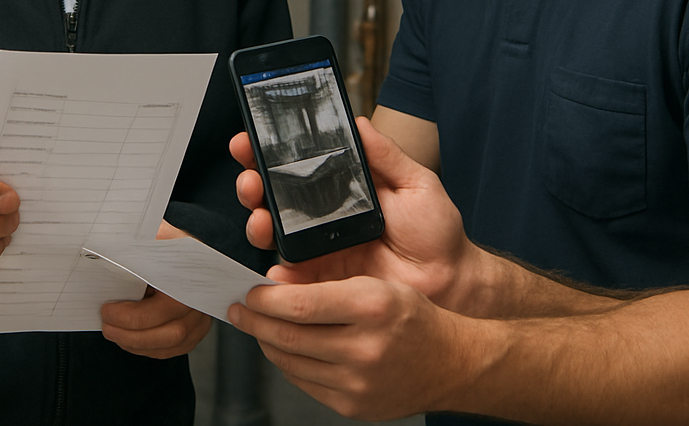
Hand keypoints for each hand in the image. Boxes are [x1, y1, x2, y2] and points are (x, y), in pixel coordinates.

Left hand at [100, 219, 211, 357]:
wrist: (183, 250)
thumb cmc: (166, 241)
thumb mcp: (154, 234)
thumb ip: (139, 242)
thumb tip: (113, 249)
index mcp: (193, 271)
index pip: (167, 305)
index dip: (134, 315)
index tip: (108, 309)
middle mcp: (203, 297)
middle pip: (171, 331)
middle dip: (132, 334)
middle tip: (106, 325)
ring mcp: (202, 316)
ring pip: (171, 344)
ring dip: (137, 343)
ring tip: (114, 331)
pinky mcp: (197, 330)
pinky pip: (172, 349)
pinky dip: (148, 348)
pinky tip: (130, 339)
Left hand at [229, 275, 468, 420]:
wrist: (449, 364)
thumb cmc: (412, 316)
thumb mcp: (378, 284)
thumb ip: (330, 285)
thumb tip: (277, 287)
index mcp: (371, 306)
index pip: (301, 305)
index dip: (266, 299)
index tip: (249, 291)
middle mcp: (364, 347)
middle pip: (289, 336)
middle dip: (255, 321)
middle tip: (238, 309)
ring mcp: (358, 383)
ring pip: (291, 362)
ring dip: (267, 342)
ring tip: (257, 326)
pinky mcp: (353, 406)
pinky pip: (305, 383)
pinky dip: (288, 364)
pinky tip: (285, 348)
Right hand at [231, 118, 476, 308]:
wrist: (451, 281)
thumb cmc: (437, 231)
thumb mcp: (415, 182)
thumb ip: (386, 154)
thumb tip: (359, 121)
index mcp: (342, 187)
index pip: (297, 164)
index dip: (268, 152)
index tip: (250, 139)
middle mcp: (323, 216)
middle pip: (273, 196)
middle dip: (252, 183)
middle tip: (250, 178)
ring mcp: (319, 249)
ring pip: (273, 234)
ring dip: (257, 222)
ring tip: (260, 218)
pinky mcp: (322, 283)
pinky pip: (290, 278)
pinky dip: (276, 274)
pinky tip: (275, 267)